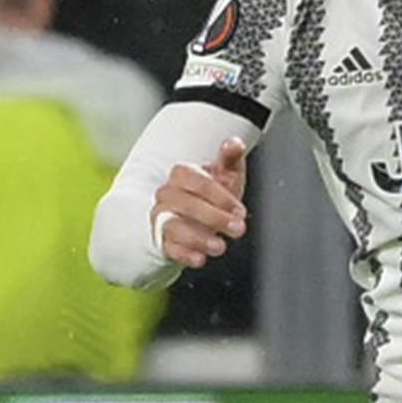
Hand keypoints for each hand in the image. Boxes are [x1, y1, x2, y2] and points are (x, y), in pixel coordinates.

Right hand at [151, 136, 249, 268]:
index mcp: (182, 175)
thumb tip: (234, 143)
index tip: (239, 210)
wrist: (198, 220)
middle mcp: (167, 195)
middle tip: (238, 228)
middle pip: (185, 203)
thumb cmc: (214, 196)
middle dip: (214, 217)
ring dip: (198, 237)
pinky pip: (168, 247)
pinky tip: (200, 259)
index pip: (196, 180)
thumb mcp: (226, 176)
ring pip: (173, 226)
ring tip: (220, 246)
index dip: (219, 196)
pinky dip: (184, 254)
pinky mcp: (162, 241)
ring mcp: (162, 218)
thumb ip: (230, 159)